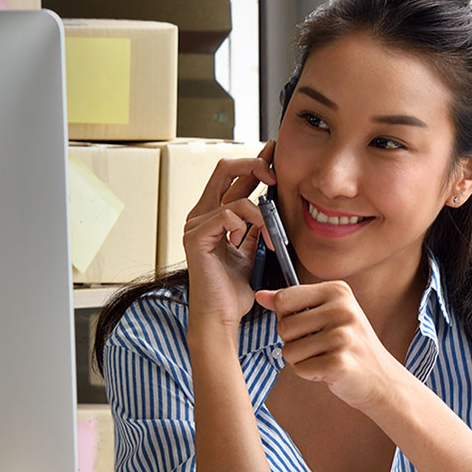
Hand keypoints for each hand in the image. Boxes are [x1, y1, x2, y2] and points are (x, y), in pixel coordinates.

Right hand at [184, 141, 275, 328]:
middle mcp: (200, 216)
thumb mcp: (251, 253)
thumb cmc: (233, 293)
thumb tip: (270, 209)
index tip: (275, 153)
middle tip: (276, 174)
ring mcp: (195, 226)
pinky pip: (228, 215)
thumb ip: (254, 229)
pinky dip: (249, 226)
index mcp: (213, 217)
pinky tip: (257, 243)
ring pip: (235, 197)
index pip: (232, 177)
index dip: (255, 162)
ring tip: (274, 239)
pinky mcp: (195, 238)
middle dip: (254, 165)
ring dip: (263, 216)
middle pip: (224, 169)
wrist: (221, 318)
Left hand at [256, 281, 397, 412]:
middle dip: (294, 342)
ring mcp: (343, 336)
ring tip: (325, 357)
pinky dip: (310, 374)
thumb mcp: (324, 315)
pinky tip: (330, 370)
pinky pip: (300, 369)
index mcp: (337, 291)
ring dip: (301, 360)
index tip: (308, 325)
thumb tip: (260, 295)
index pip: (284, 299)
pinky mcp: (339, 362)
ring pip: (288, 351)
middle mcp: (342, 309)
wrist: (380, 379)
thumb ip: (292, 304)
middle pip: (283, 327)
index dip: (287, 317)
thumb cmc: (349, 345)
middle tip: (320, 346)